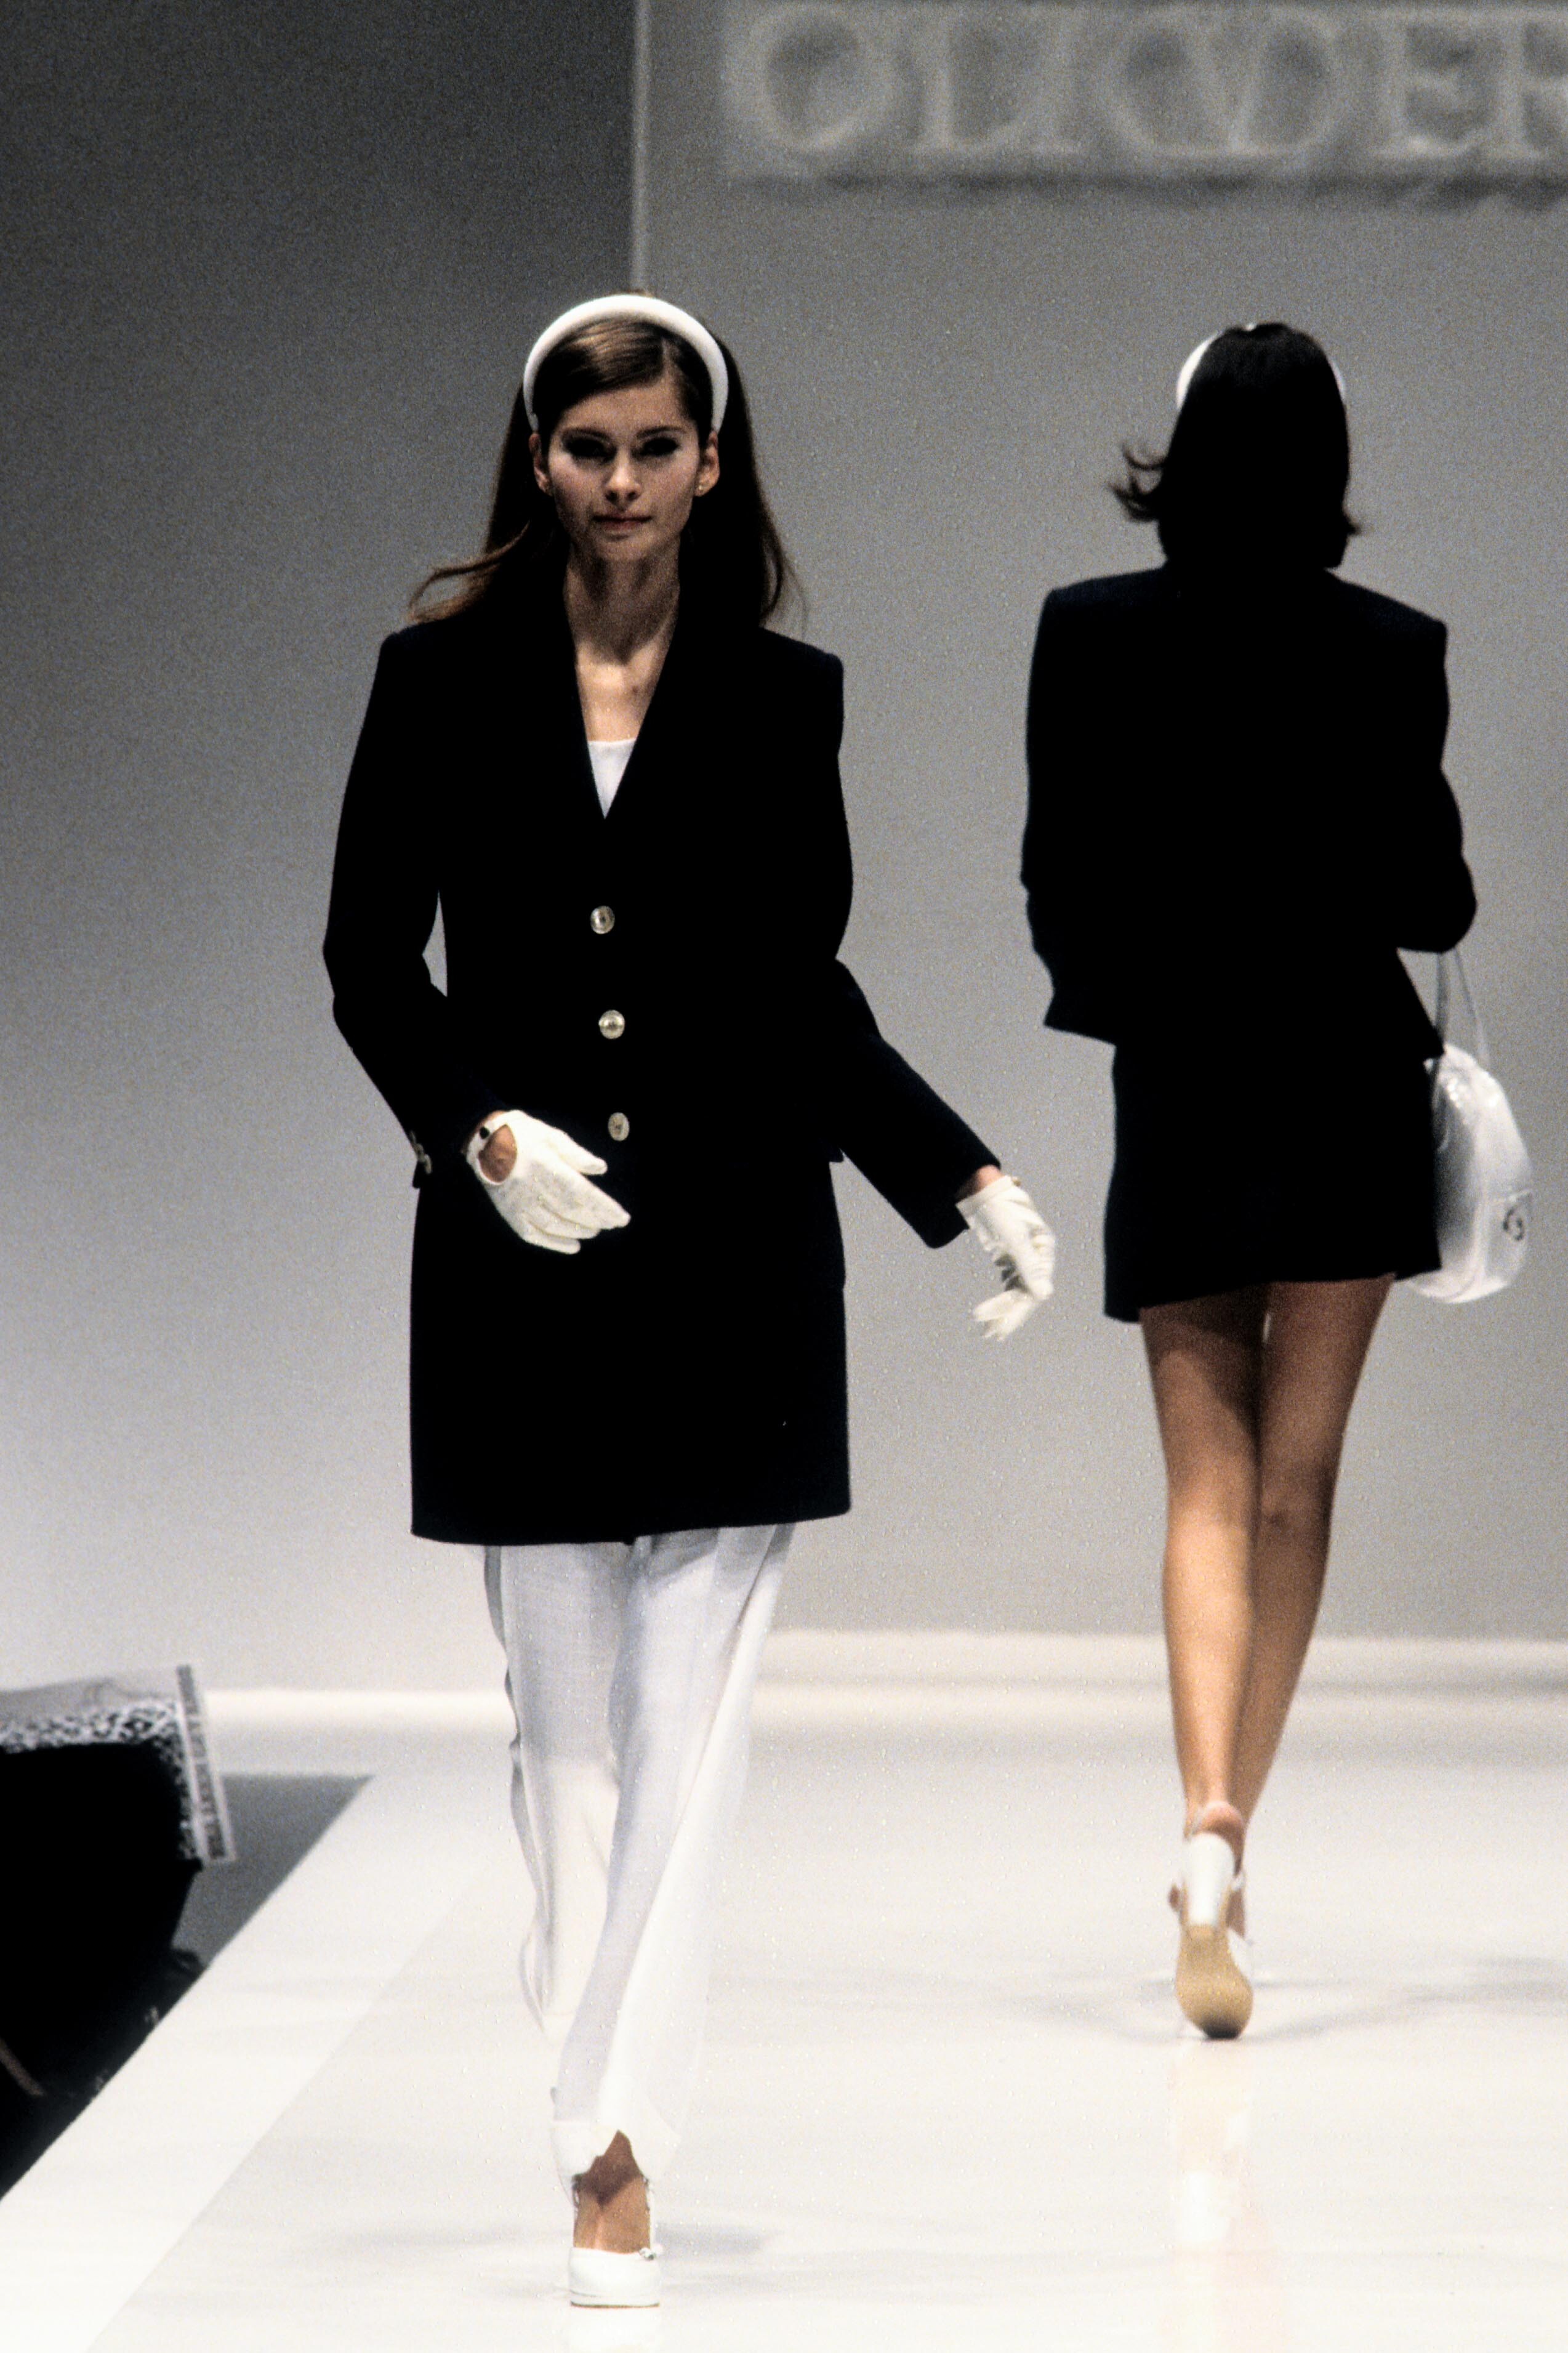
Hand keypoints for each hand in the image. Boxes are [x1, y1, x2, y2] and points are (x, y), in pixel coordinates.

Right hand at [465, 1110, 628, 1254]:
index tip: (622, 1218)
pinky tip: (573, 1246)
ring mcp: (518, 1203)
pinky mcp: (509, 1214)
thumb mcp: (551, 1135)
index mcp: (545, 1165)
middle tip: (612, 1223)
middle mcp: (531, 1187)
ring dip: (579, 1231)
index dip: (603, 1208)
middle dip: (596, 1220)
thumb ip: (577, 1154)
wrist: (483, 1141)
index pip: (581, 1192)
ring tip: (595, 1230)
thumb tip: (601, 1169)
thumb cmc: (523, 1135)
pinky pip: (534, 1235)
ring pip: (554, 1225)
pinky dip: (555, 1243)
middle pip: (570, 1210)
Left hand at [958, 1173, 1055, 1340]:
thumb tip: (1044, 1296)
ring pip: (1017, 1291)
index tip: (999, 1329)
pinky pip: (1009, 1283)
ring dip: (1003, 1309)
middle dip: (1008, 1315)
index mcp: (1043, 1250)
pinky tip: (990, 1313)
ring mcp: (1024, 1256)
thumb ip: (1029, 1267)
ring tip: (986, 1329)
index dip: (1018, 1312)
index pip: (1034, 1290)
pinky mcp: (1011, 1256)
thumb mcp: (1014, 1238)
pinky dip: (1001, 1298)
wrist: (980, 1190)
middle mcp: (1038, 1255)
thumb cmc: (998, 1209)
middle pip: (1026, 1293)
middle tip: (991, 1335)